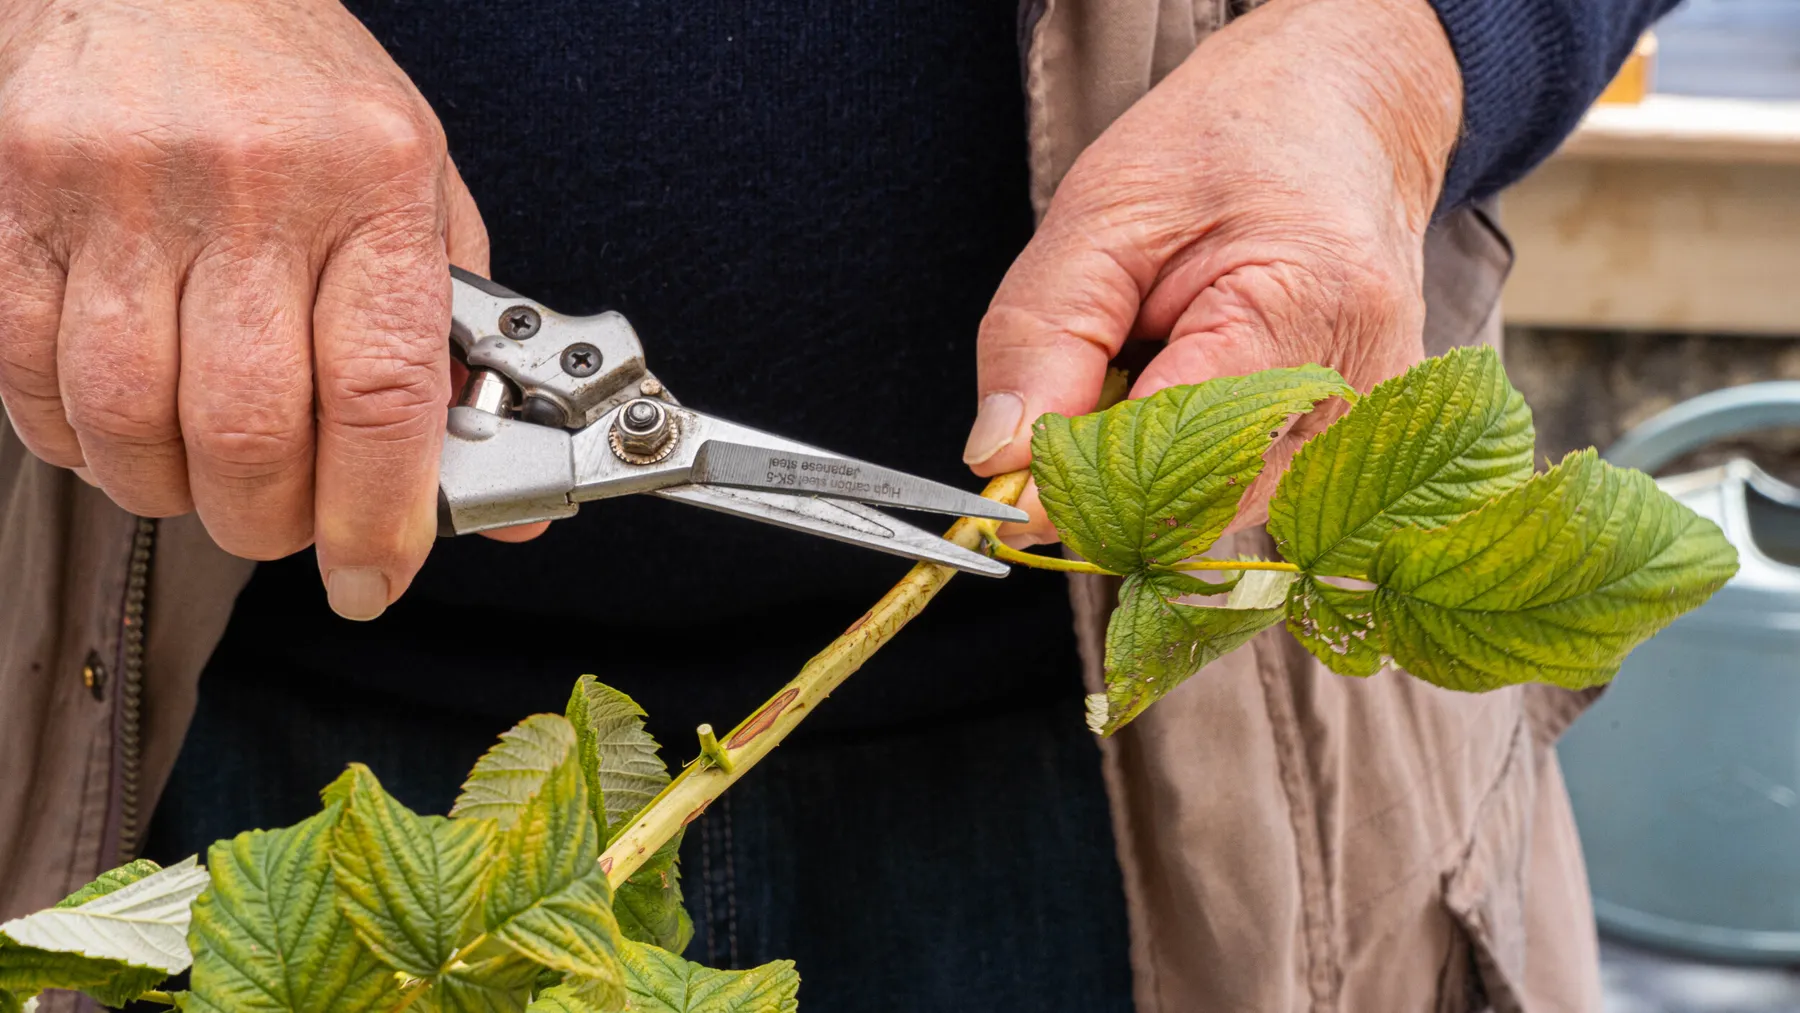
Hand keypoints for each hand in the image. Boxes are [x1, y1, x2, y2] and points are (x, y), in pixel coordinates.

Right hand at [0, 0, 492, 618]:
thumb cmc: (309, 99)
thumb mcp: (422, 194)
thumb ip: (455, 351)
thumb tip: (496, 501)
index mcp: (375, 187)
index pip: (380, 392)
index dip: (377, 515)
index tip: (375, 575)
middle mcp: (253, 189)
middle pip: (248, 429)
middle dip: (271, 521)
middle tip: (286, 522)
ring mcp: (125, 193)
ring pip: (133, 420)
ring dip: (172, 491)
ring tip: (205, 474)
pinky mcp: (24, 202)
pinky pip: (33, 378)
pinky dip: (82, 441)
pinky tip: (124, 427)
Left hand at [963, 0, 1460, 546]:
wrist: (1340, 116)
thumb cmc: (1229, 144)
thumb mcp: (1103, 212)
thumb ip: (1042, 340)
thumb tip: (998, 459)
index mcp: (1303, 309)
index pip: (1169, 454)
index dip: (1074, 483)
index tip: (1004, 487)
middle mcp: (1353, 390)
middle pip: (1190, 503)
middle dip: (1105, 476)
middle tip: (1081, 383)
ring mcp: (1364, 427)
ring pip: (1209, 512)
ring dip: (1145, 466)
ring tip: (1147, 361)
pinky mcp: (1350, 446)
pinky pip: (1237, 490)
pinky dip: (1183, 458)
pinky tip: (1183, 385)